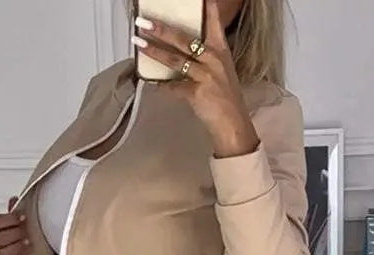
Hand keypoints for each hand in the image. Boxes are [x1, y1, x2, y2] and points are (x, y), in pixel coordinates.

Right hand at [0, 198, 29, 254]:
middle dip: (14, 234)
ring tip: (28, 244)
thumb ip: (15, 210)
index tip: (22, 218)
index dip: (9, 219)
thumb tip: (14, 200)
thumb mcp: (21, 221)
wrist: (35, 254)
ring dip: (16, 248)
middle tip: (26, 232)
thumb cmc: (24, 236)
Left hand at [133, 0, 258, 157]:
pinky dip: (161, 85)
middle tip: (143, 22)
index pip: (213, 22)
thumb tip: (182, 47)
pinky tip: (151, 81)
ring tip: (139, 42)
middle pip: (184, 39)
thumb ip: (205, 56)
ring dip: (154, 50)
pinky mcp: (197, 93)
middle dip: (162, 29)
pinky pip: (173, 87)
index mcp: (221, 50)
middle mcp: (214, 59)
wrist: (234, 124)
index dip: (206, 8)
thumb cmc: (226, 98)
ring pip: (175, 59)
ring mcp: (206, 76)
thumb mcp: (221, 70)